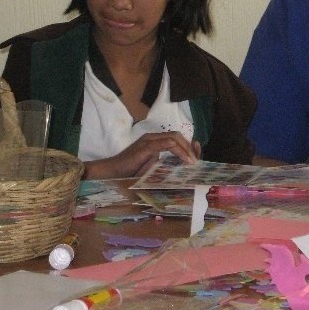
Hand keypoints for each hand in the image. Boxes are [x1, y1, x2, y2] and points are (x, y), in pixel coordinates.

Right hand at [84, 131, 198, 178]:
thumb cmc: (128, 173)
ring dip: (186, 149)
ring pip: (174, 138)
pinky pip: (167, 144)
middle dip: (190, 147)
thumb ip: (162, 167)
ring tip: (193, 162)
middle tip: (197, 161)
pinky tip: (186, 161)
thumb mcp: (150, 170)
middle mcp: (152, 138)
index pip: (175, 138)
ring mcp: (149, 140)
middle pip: (177, 136)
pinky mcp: (146, 146)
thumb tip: (178, 172)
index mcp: (153, 142)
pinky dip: (179, 151)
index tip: (197, 156)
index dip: (188, 146)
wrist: (111, 173)